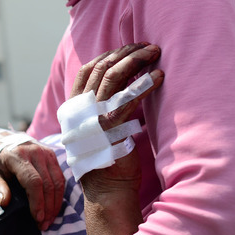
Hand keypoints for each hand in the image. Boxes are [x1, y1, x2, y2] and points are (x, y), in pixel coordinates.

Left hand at [0, 129, 63, 229]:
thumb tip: (4, 202)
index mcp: (17, 155)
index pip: (33, 181)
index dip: (37, 202)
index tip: (37, 218)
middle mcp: (35, 151)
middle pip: (49, 183)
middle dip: (48, 207)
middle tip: (43, 225)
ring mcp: (46, 151)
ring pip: (58, 181)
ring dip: (56, 203)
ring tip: (49, 219)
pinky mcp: (52, 155)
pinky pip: (60, 177)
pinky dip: (58, 194)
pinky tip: (53, 207)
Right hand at [71, 43, 163, 200]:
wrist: (106, 188)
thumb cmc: (107, 157)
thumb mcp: (97, 127)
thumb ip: (103, 105)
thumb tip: (124, 81)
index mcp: (74, 107)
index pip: (88, 70)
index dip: (109, 54)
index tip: (129, 48)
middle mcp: (80, 108)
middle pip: (102, 67)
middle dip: (127, 52)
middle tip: (148, 46)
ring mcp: (93, 116)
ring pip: (113, 76)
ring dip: (136, 60)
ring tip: (155, 53)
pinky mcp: (110, 127)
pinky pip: (129, 98)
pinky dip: (145, 84)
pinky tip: (159, 76)